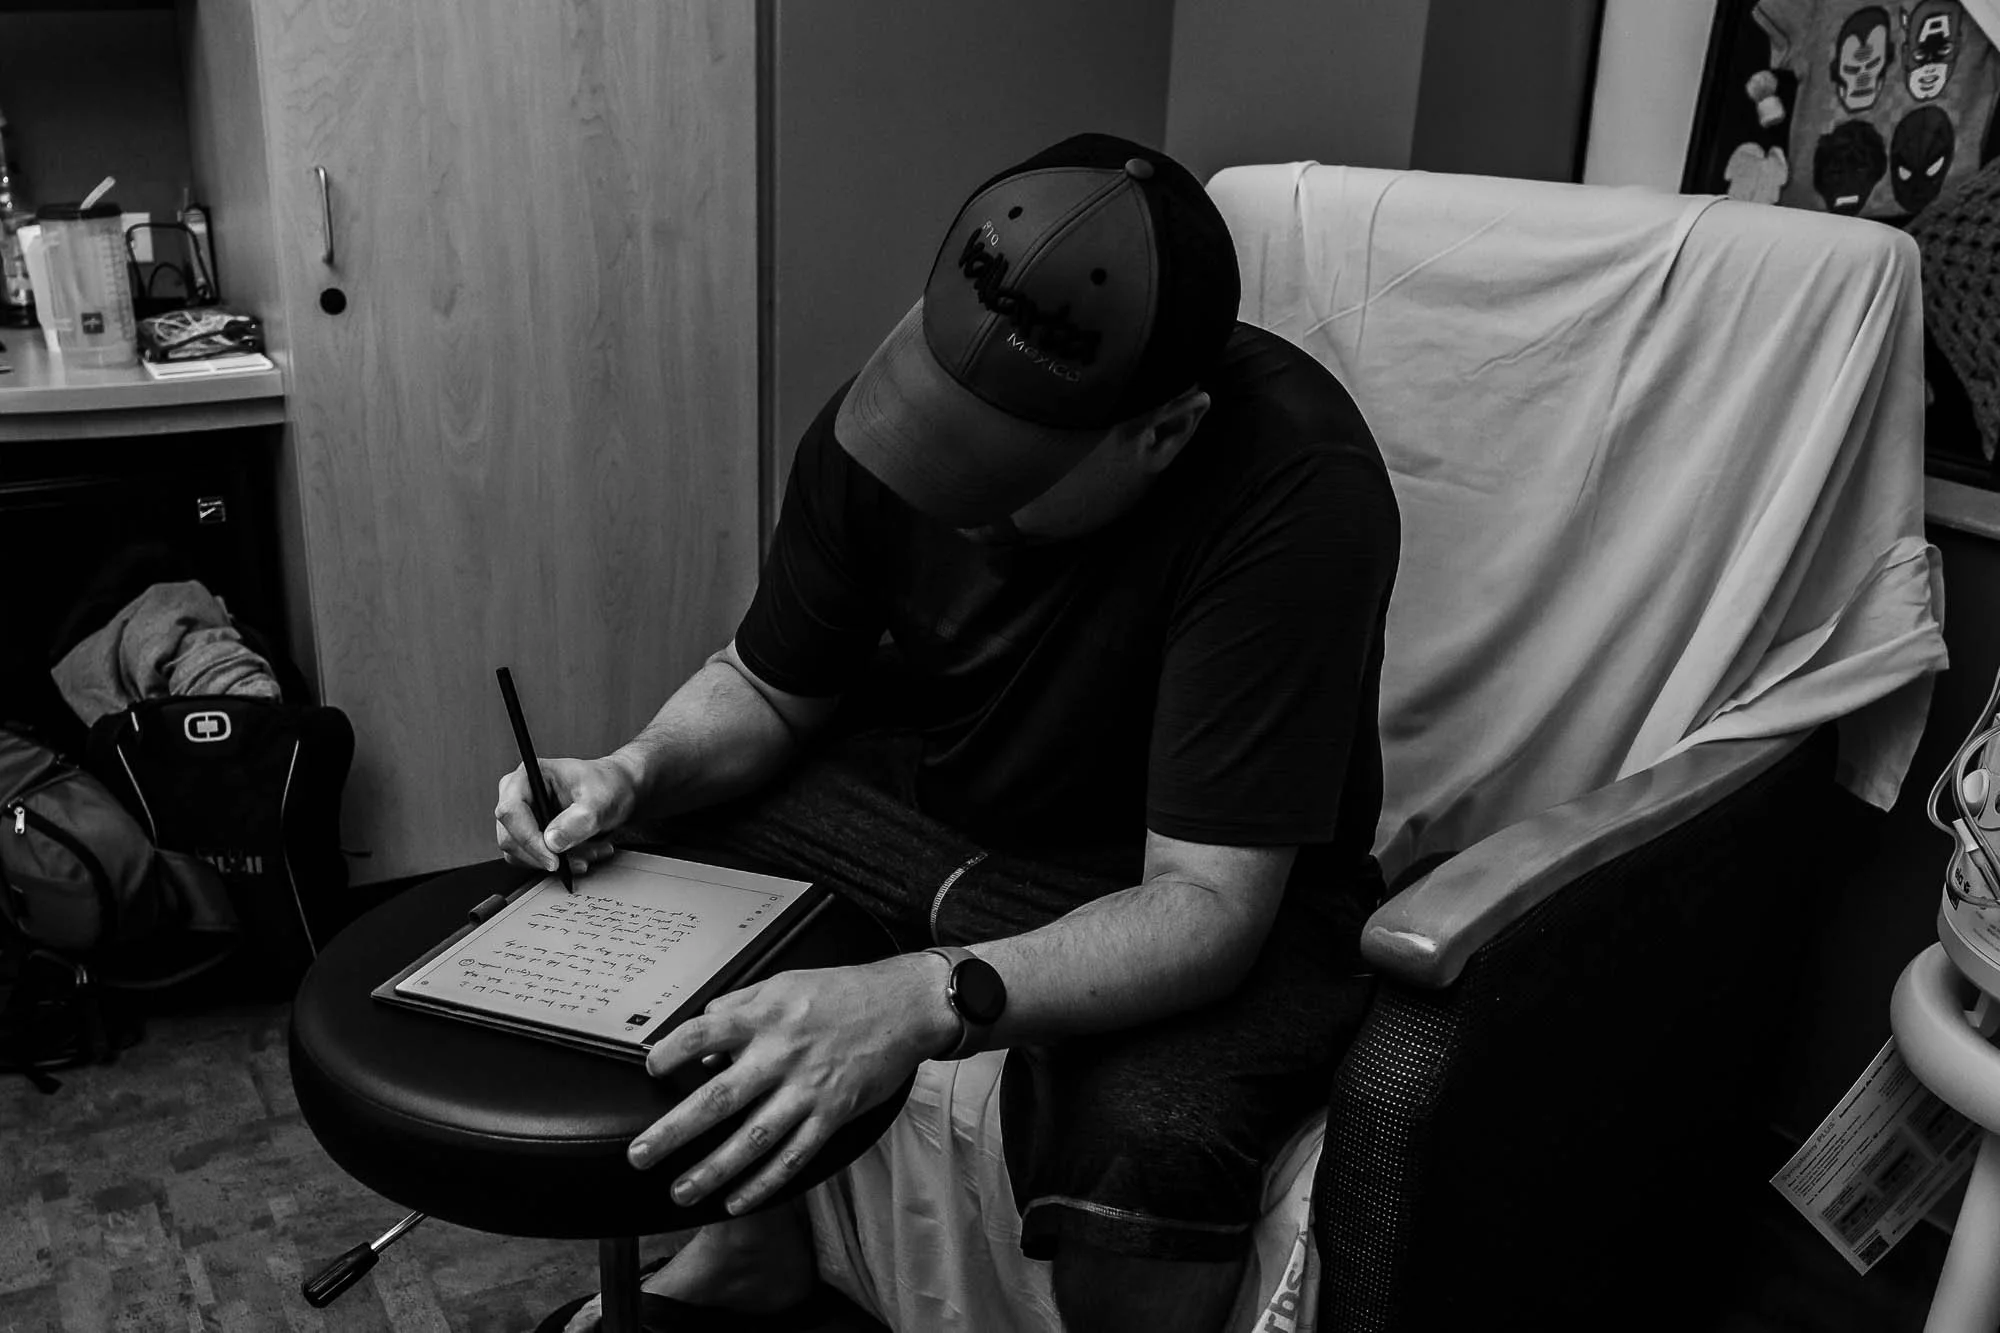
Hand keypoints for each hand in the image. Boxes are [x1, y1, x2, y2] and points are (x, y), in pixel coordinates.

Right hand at [493, 754, 638, 874]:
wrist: (616, 791)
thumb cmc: (607, 785)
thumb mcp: (600, 800)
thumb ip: (578, 820)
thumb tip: (552, 842)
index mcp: (527, 776)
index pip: (511, 812)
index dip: (529, 839)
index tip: (554, 859)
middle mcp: (517, 795)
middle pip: (511, 838)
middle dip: (547, 855)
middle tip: (583, 859)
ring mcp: (520, 817)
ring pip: (521, 854)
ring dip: (558, 862)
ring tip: (592, 853)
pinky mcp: (528, 835)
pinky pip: (533, 859)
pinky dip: (560, 863)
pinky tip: (585, 854)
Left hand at [628, 955, 954, 1212]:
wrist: (903, 1005)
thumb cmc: (842, 992)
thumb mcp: (784, 982)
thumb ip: (739, 1006)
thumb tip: (703, 1038)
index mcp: (765, 1016)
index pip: (703, 1033)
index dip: (671, 1052)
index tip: (651, 1069)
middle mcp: (782, 1054)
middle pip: (718, 1098)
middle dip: (674, 1132)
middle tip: (641, 1155)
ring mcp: (808, 1088)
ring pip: (753, 1138)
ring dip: (713, 1170)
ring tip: (682, 1191)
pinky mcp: (833, 1114)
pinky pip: (794, 1155)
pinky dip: (764, 1182)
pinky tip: (737, 1199)